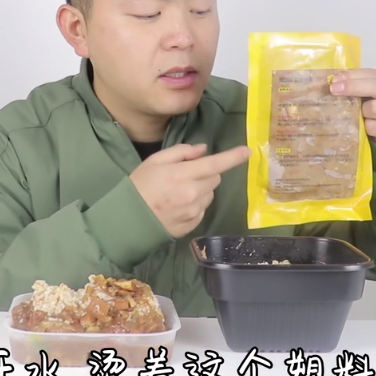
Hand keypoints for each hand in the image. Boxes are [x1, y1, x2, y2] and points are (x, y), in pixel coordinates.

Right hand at [130, 143, 250, 237]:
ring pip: (210, 194)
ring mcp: (193, 211)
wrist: (127, 219)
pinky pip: (203, 209)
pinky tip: (178, 206)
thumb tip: (203, 150)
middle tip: (187, 175)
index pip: (215, 164)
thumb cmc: (139, 185)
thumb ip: (181, 152)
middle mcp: (192, 194)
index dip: (233, 157)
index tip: (247, 152)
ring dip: (201, 190)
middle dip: (207, 173)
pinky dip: (196, 205)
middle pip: (215, 178)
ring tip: (179, 193)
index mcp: (182, 175)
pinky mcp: (192, 224)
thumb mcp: (155, 161)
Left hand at [329, 68, 375, 146]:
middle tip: (334, 89)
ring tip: (360, 116)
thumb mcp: (370, 95)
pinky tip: (366, 128)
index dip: (353, 75)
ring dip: (361, 112)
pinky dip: (366, 127)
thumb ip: (358, 86)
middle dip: (353, 87)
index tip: (335, 79)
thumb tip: (336, 81)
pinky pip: (373, 127)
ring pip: (374, 108)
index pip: (372, 74)